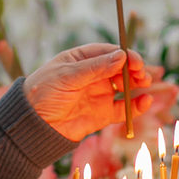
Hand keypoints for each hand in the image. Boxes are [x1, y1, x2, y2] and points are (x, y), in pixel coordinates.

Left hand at [24, 43, 164, 140]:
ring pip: (125, 87)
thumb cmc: (43, 93)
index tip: (134, 61)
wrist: (33, 126)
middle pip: (121, 68)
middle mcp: (93, 76)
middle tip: (142, 73)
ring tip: (145, 83)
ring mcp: (99, 94)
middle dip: (134, 69)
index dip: (124, 55)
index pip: (109, 53)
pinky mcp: (102, 114)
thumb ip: (95, 68)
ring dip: (138, 84)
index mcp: (82, 60)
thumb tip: (121, 56)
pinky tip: (145, 101)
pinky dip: (136, 106)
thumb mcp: (67, 76)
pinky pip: (124, 109)